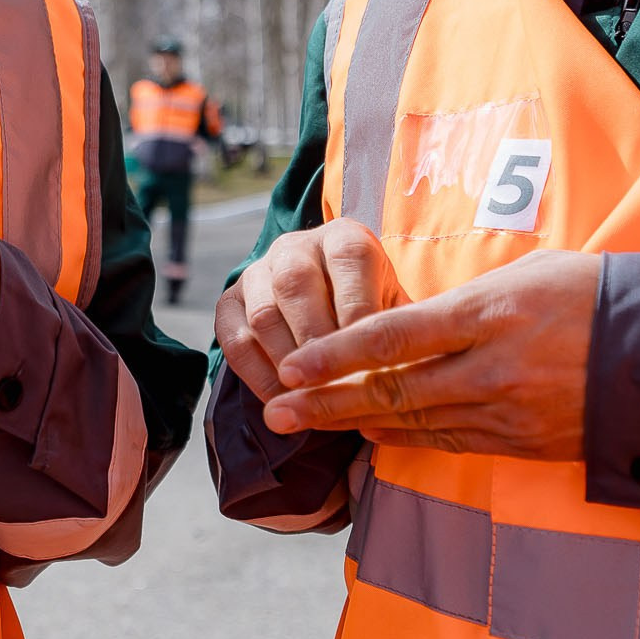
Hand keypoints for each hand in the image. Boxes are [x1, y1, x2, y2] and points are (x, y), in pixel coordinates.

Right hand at [215, 219, 408, 402]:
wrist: (326, 307)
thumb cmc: (371, 311)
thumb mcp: (394, 308)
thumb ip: (398, 330)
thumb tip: (410, 369)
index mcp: (343, 237)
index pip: (349, 259)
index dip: (359, 309)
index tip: (370, 357)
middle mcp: (295, 247)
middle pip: (296, 285)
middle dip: (317, 341)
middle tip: (335, 385)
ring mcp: (257, 274)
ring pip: (264, 315)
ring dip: (288, 363)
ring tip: (311, 400)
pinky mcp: (229, 303)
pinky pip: (235, 342)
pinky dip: (259, 377)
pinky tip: (283, 401)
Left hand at [262, 249, 599, 460]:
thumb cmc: (599, 297)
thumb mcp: (530, 275)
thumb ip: (463, 304)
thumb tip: (406, 326)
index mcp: (490, 314)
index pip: (393, 337)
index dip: (336, 356)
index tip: (292, 367)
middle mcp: (492, 368)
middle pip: (391, 390)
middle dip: (326, 403)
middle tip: (276, 413)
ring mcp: (507, 412)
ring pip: (413, 422)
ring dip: (354, 424)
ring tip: (305, 425)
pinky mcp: (523, 442)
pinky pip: (449, 441)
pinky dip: (404, 438)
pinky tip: (370, 434)